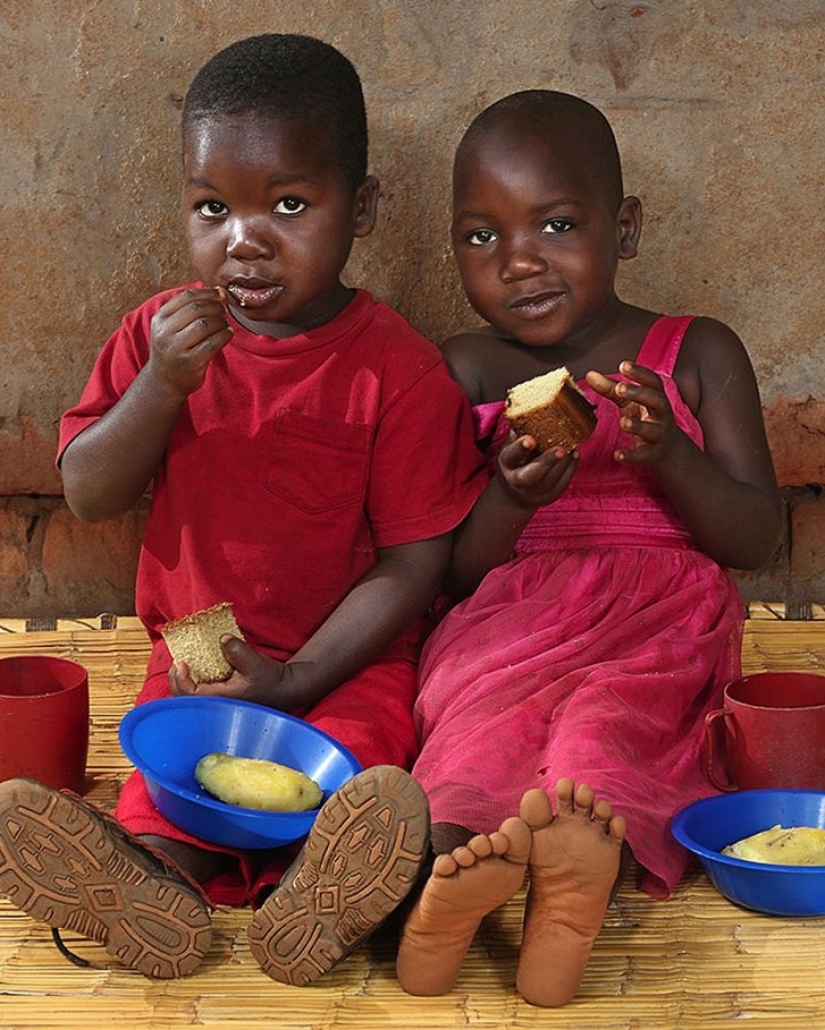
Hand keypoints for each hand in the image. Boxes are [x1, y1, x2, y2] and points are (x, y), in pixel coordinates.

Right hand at [146, 287, 233, 398]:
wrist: (164, 381)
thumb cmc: (174, 349)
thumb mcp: (173, 326)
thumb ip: (191, 309)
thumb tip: (220, 291)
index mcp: (160, 318)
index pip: (186, 297)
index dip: (208, 293)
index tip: (220, 295)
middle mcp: (165, 332)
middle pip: (197, 309)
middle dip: (216, 307)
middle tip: (224, 312)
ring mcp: (176, 348)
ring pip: (205, 325)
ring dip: (221, 322)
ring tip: (225, 324)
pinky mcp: (190, 362)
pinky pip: (213, 343)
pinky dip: (225, 335)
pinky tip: (227, 334)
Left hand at [168, 636, 294, 708]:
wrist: (285, 689)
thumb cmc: (271, 680)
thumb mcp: (256, 663)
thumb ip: (238, 651)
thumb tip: (222, 639)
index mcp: (221, 700)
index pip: (190, 695)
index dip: (181, 679)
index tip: (180, 663)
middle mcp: (217, 705)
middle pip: (185, 700)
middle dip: (177, 681)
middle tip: (177, 663)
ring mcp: (220, 703)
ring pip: (192, 699)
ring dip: (184, 683)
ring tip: (182, 667)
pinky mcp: (223, 699)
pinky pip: (201, 694)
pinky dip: (194, 683)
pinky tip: (196, 672)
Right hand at [496, 431, 578, 507]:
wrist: (516, 490)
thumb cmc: (515, 460)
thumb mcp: (511, 447)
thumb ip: (519, 433)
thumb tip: (531, 410)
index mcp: (506, 464)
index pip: (512, 455)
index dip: (520, 448)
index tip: (530, 439)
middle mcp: (517, 480)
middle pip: (532, 474)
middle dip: (547, 462)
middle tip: (561, 450)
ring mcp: (533, 492)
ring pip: (550, 480)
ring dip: (564, 463)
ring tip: (572, 447)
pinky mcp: (548, 497)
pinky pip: (562, 484)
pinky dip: (570, 469)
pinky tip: (575, 455)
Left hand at [586, 362, 678, 464]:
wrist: (667, 449)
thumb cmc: (645, 418)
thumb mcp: (629, 402)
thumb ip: (611, 389)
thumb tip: (589, 374)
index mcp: (656, 398)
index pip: (653, 382)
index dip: (640, 373)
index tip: (623, 365)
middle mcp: (662, 415)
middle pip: (656, 401)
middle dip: (639, 394)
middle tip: (619, 388)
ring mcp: (660, 435)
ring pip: (652, 430)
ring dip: (638, 426)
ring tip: (623, 422)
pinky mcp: (654, 454)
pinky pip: (644, 455)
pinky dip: (631, 455)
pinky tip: (617, 455)